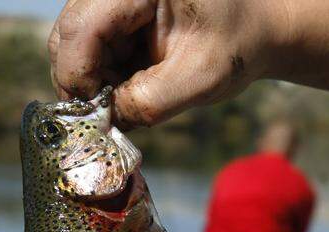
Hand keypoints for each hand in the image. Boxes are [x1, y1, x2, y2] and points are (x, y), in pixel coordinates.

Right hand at [46, 0, 286, 127]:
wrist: (259, 28)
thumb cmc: (239, 44)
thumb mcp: (198, 79)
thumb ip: (147, 104)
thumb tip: (102, 123)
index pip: (81, 29)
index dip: (79, 78)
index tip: (98, 116)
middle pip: (68, 34)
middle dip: (83, 81)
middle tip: (110, 115)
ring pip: (73, 42)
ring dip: (94, 79)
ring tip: (131, 96)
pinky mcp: (114, 9)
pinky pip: (90, 45)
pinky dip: (104, 72)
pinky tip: (133, 83)